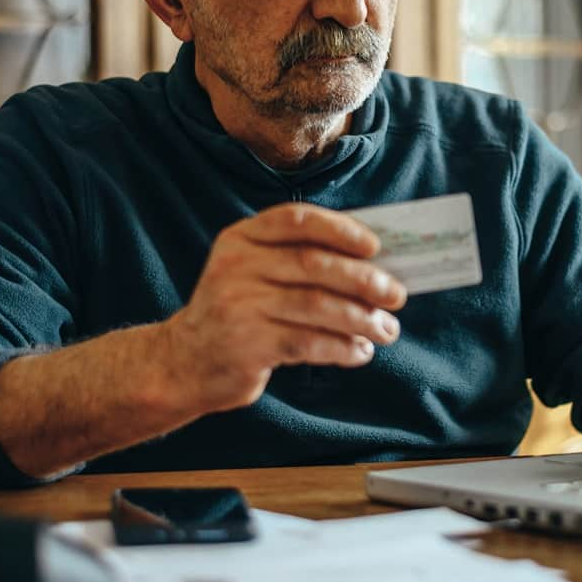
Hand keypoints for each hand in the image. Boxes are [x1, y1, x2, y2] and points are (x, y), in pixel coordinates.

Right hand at [162, 203, 407, 415]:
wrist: (184, 362)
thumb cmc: (237, 313)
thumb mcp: (252, 273)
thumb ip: (297, 261)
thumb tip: (373, 264)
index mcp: (242, 239)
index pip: (296, 220)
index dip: (340, 229)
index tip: (375, 246)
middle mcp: (236, 266)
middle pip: (313, 264)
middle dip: (364, 280)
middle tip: (397, 295)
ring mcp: (239, 306)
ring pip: (316, 306)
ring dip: (362, 319)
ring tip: (387, 329)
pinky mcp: (246, 344)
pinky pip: (309, 343)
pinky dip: (342, 348)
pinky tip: (360, 352)